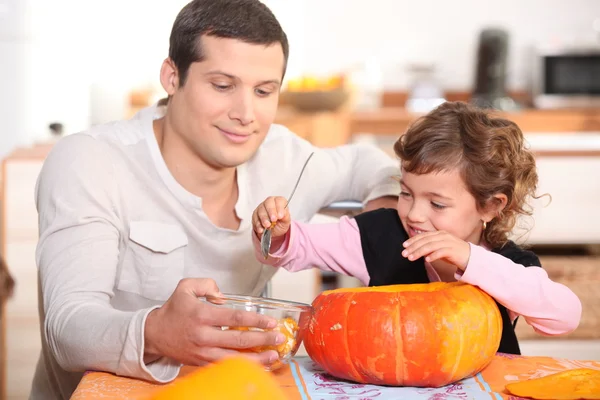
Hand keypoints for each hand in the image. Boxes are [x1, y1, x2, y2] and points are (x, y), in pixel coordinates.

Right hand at [144, 278, 283, 366]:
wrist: (154, 334)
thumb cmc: (173, 310)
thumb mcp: (186, 287)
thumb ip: (207, 284)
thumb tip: (223, 295)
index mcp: (202, 315)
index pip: (234, 319)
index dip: (255, 321)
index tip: (270, 322)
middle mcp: (203, 336)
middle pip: (238, 340)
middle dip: (262, 340)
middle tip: (279, 338)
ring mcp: (203, 352)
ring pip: (234, 359)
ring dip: (257, 360)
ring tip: (274, 356)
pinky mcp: (202, 363)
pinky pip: (226, 367)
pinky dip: (243, 368)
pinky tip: (257, 366)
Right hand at [252, 196, 291, 238]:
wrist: (274, 231)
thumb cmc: (281, 222)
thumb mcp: (286, 220)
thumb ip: (285, 216)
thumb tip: (282, 214)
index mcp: (279, 201)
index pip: (279, 201)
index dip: (279, 208)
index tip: (280, 216)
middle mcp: (269, 202)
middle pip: (268, 203)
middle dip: (271, 212)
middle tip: (273, 220)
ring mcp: (261, 208)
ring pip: (261, 211)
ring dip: (264, 219)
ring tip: (267, 226)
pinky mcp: (255, 215)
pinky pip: (255, 218)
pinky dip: (258, 224)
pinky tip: (261, 229)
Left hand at [401, 231, 470, 270]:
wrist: (471, 257)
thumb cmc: (453, 253)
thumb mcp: (440, 248)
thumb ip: (430, 247)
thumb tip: (416, 250)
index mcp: (440, 234)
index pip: (423, 235)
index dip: (413, 240)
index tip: (404, 245)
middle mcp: (443, 236)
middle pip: (425, 240)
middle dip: (413, 247)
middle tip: (404, 253)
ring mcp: (449, 242)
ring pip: (431, 246)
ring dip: (419, 252)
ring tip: (411, 258)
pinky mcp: (453, 250)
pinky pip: (441, 252)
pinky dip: (433, 255)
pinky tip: (426, 260)